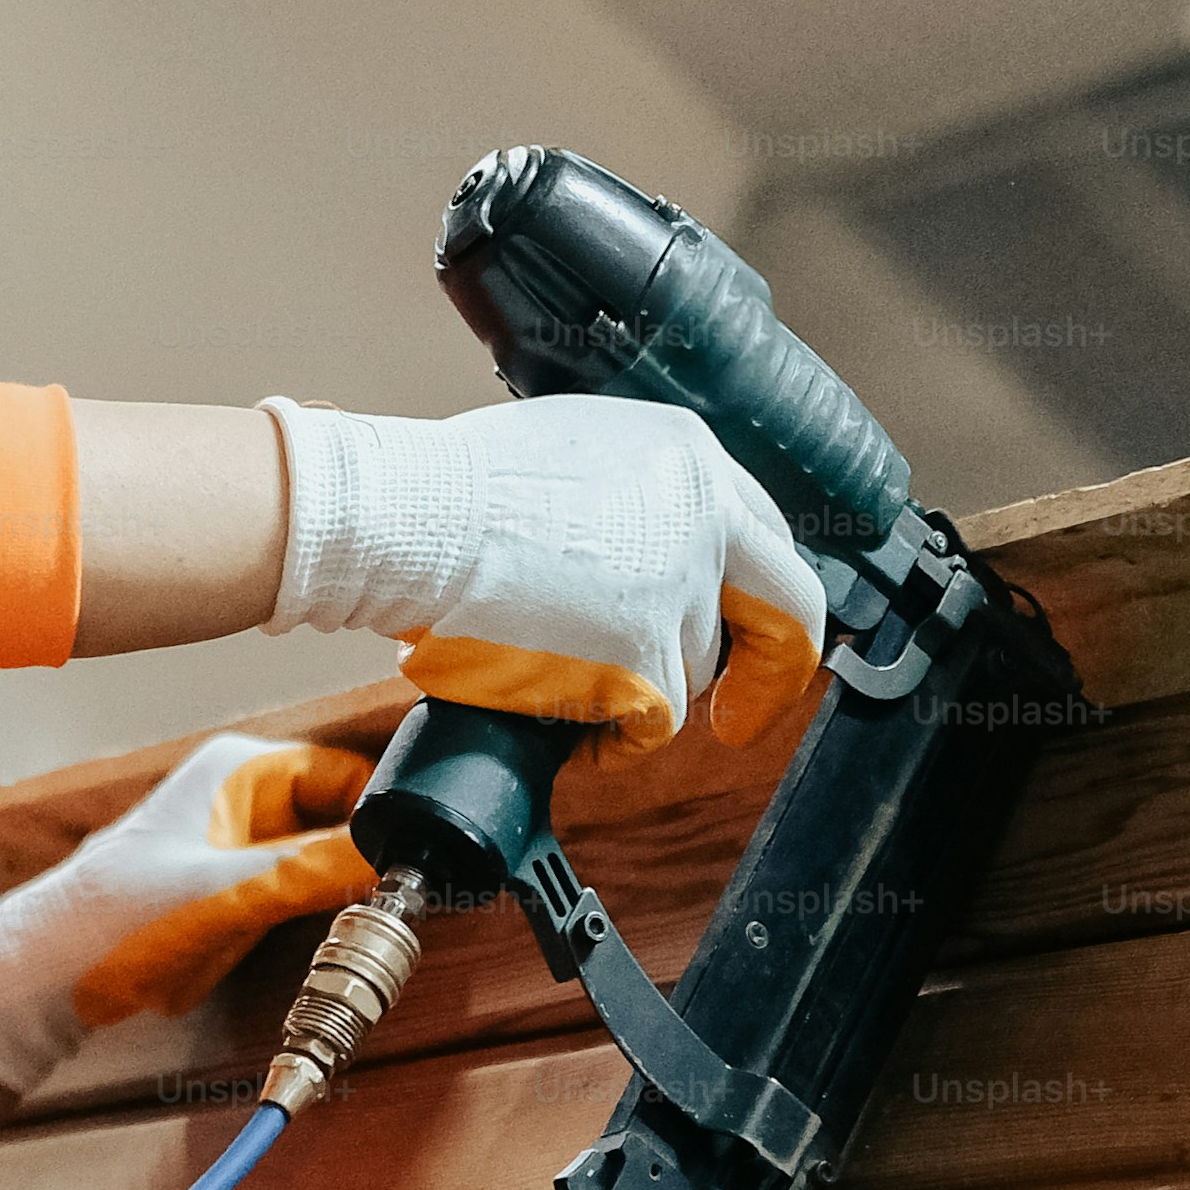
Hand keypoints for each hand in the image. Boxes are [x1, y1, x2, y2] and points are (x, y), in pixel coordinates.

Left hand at [0, 733, 380, 1092]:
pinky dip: (328, 909)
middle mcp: (244, 797)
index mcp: (241, 771)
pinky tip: (345, 933)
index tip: (430, 850)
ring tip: (385, 915)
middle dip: (376, 852)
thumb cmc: (113, 921)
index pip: (347, 772)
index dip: (391, 810)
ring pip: (328, 854)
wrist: (54, 977)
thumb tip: (395, 856)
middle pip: (344, 814)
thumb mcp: (229, 893)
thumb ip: (315, 870)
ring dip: (354, 885)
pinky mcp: (237, 889)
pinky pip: (304, 889)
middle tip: (417, 892)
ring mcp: (241, 844)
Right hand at [262, 394, 825, 757]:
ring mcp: (677, 585)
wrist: (405, 520)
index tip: (748, 637)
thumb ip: (630, 495)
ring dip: (636, 691)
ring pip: (694, 672)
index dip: (758, 598)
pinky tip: (557, 714)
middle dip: (771, 672)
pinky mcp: (643, 654)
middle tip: (740, 718)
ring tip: (555, 675)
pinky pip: (652, 724)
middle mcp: (702, 513)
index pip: (764, 536)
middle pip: (784, 606)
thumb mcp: (571, 453)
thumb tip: (638, 554)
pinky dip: (609, 737)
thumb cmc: (447, 491)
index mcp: (687, 454)